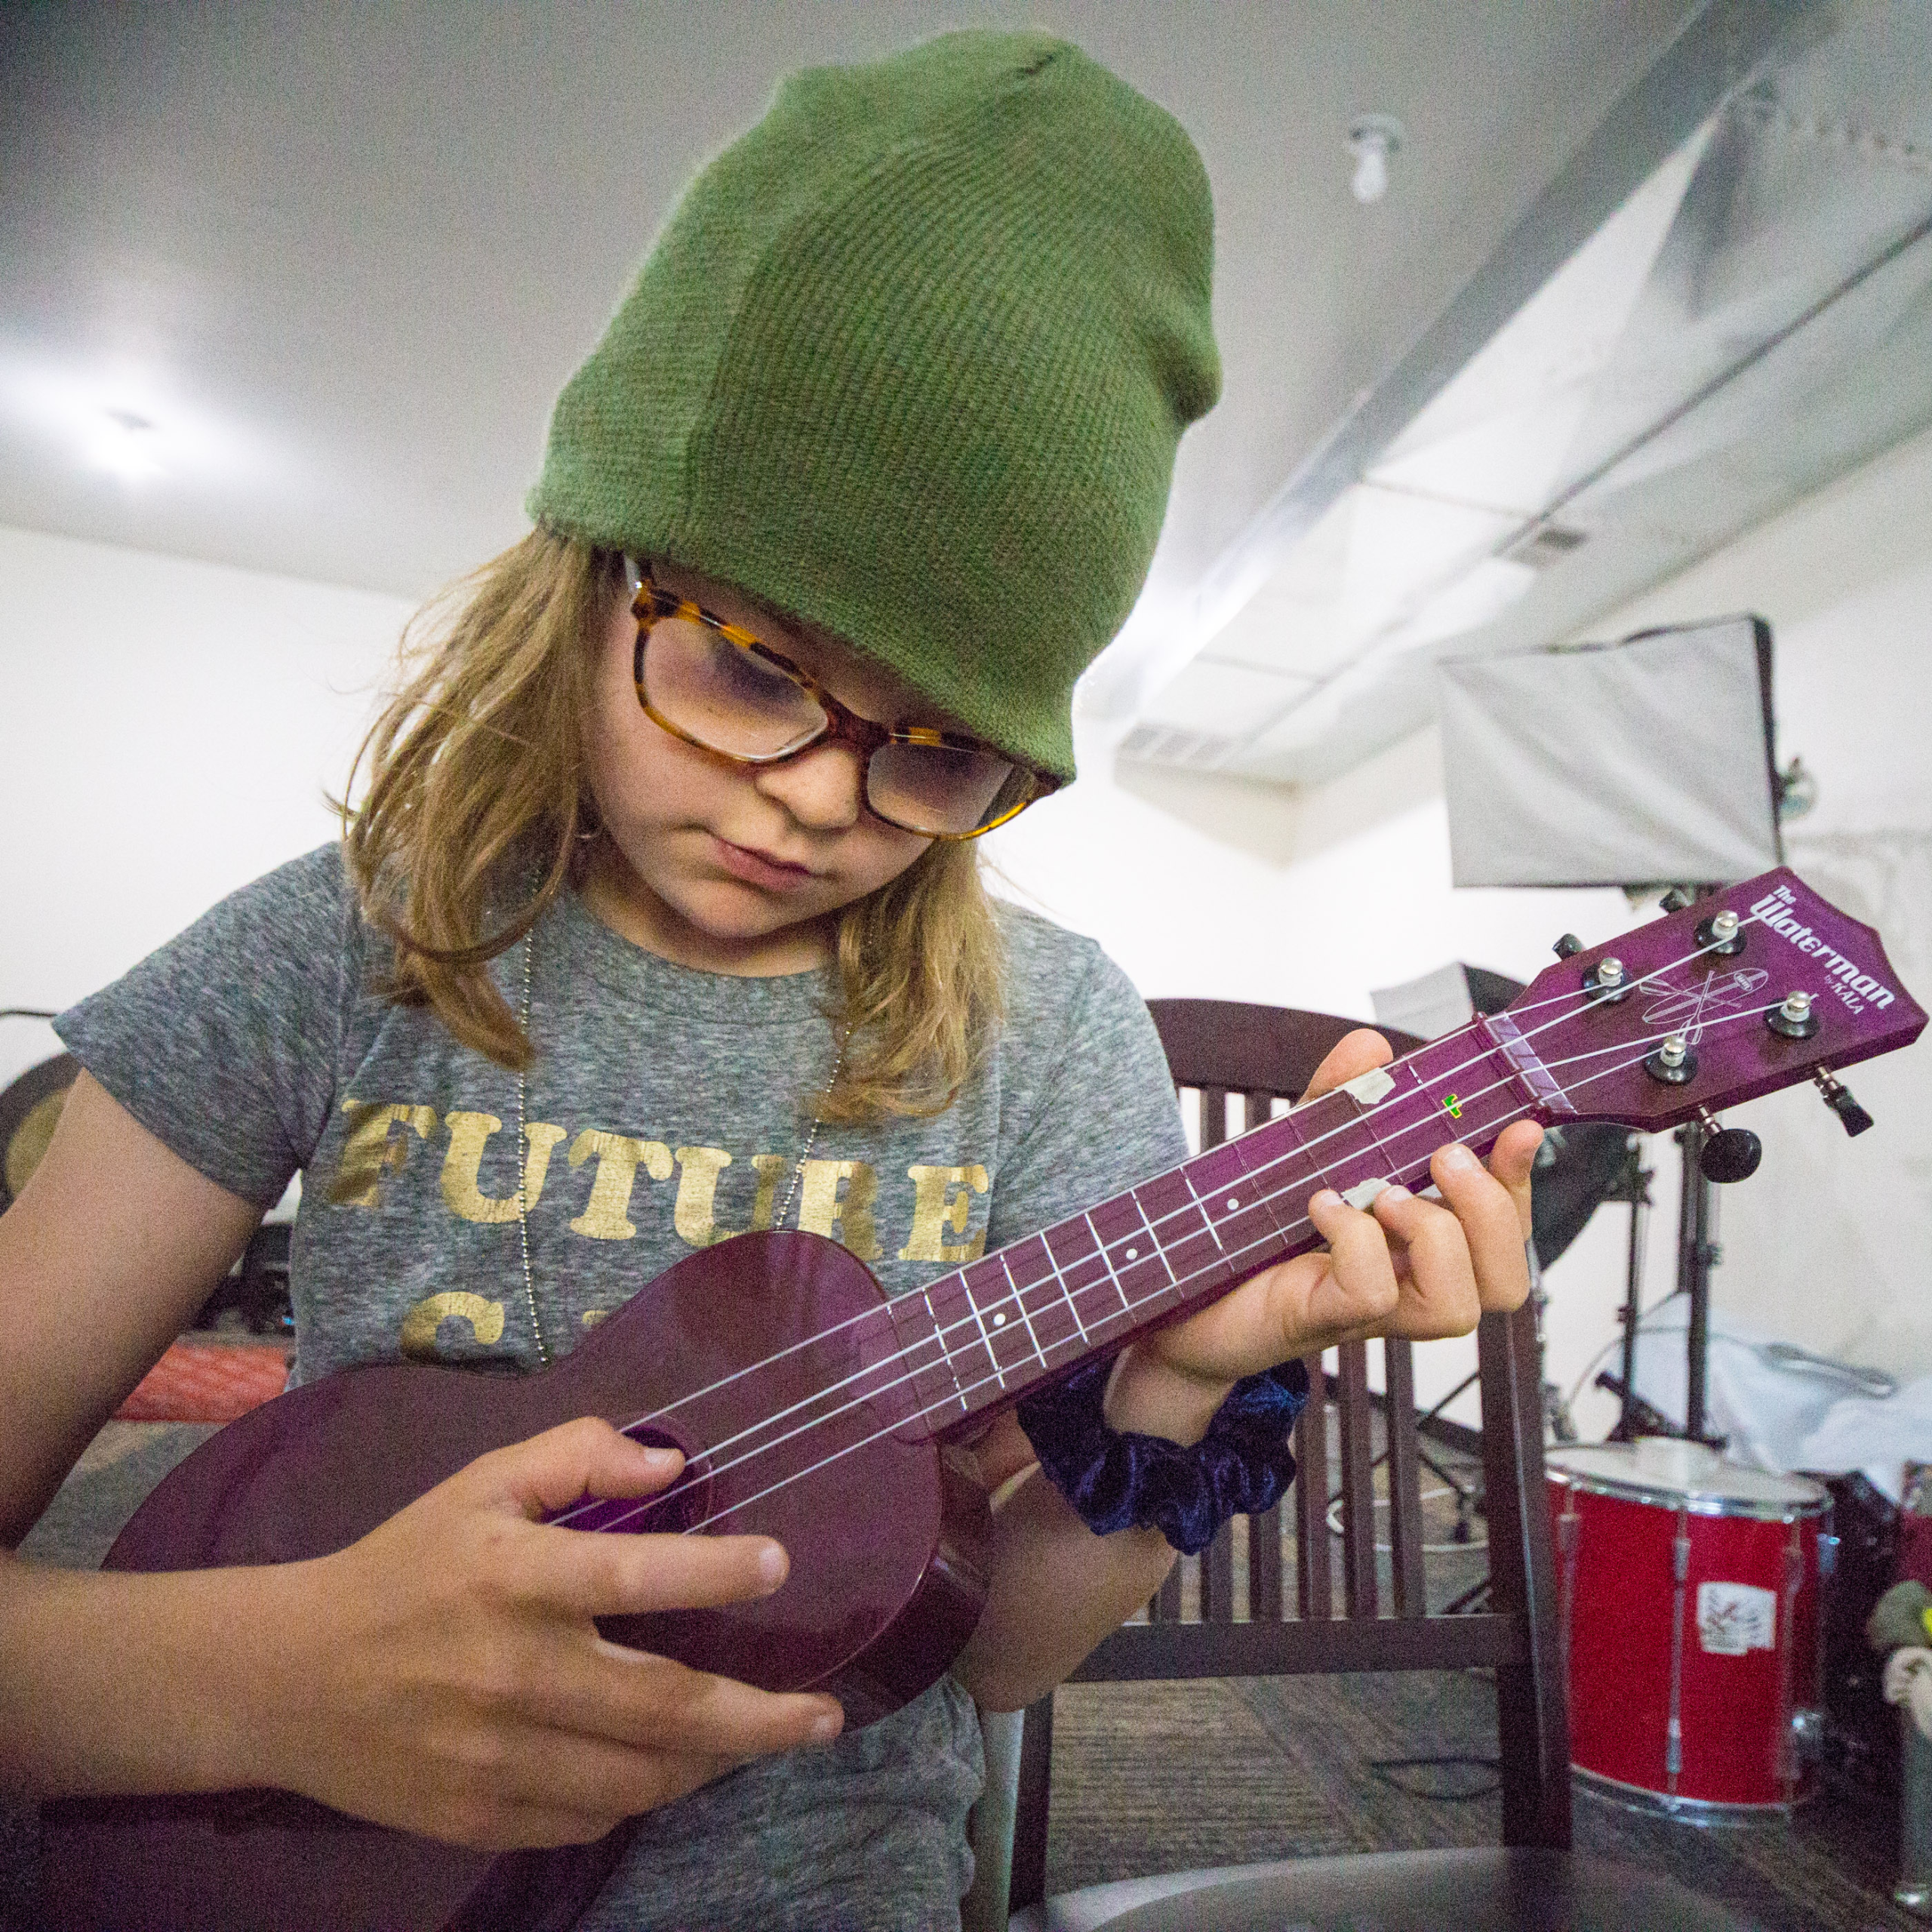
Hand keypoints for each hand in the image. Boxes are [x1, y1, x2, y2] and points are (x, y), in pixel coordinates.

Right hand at [259, 1418, 842, 1848]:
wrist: (289, 1678)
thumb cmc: (406, 1564)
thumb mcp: (483, 1484)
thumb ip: (578, 1454)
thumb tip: (672, 1467)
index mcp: (513, 1578)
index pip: (631, 1575)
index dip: (714, 1571)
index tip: (779, 1564)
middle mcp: (511, 1672)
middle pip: (662, 1706)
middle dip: (761, 1717)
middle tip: (824, 1716)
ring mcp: (496, 1757)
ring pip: (641, 1777)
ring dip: (717, 1762)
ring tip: (765, 1738)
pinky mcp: (481, 1817)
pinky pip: (592, 1817)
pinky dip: (646, 1793)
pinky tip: (674, 1766)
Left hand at [1116, 1029, 1541, 1419]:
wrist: (1179, 1289)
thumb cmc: (1250, 1225)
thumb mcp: (1302, 1145)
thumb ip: (1339, 1099)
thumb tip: (1372, 1049)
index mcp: (1418, 1241)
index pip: (1505, 1227)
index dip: (1523, 1178)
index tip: (1519, 1126)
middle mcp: (1407, 1284)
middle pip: (1505, 1281)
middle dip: (1492, 1211)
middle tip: (1441, 1160)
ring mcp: (1369, 1312)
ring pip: (1458, 1304)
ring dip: (1435, 1236)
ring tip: (1383, 1194)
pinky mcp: (1323, 1319)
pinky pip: (1374, 1294)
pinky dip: (1358, 1240)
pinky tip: (1323, 1207)